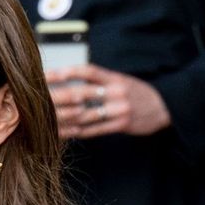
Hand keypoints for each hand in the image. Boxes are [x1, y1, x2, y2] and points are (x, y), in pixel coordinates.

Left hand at [46, 64, 171, 139]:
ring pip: (85, 115)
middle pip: (82, 94)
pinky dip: (76, 131)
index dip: (69, 72)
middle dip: (58, 97)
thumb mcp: (121, 81)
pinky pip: (94, 130)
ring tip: (44, 119)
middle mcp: (116, 92)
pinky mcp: (121, 125)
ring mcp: (119, 109)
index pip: (89, 71)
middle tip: (38, 100)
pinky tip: (62, 132)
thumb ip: (99, 81)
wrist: (165, 106)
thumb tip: (69, 80)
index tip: (49, 74)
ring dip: (63, 118)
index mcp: (115, 78)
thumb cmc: (136, 93)